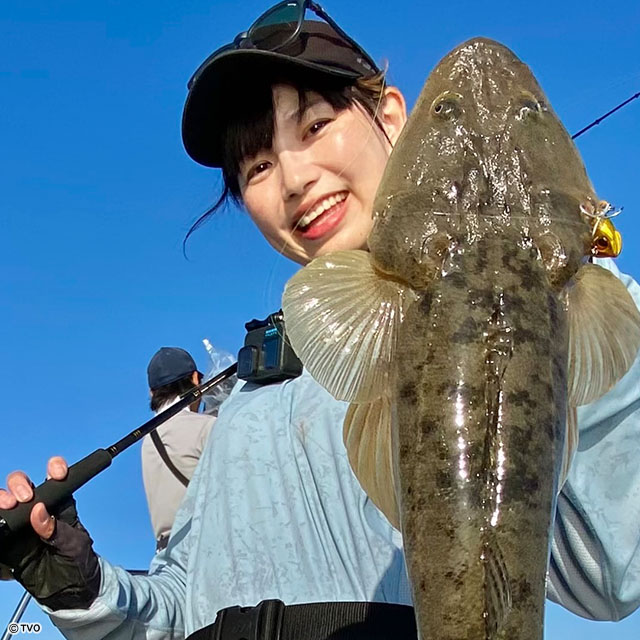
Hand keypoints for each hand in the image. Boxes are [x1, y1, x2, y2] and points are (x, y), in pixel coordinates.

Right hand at [0, 457, 100, 609]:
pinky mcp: (8, 542)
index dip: (55, 468)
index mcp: (61, 504)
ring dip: (3, 498)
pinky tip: (0, 523)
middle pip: (23, 485)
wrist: (68, 592)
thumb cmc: (78, 561)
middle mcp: (38, 509)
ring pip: (6, 501)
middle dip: (20, 484)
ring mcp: (21, 524)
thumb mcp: (74, 545)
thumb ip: (58, 530)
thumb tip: (39, 511)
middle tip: (24, 497)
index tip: (56, 472)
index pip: (56, 478)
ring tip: (8, 506)